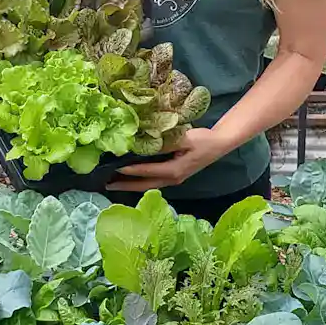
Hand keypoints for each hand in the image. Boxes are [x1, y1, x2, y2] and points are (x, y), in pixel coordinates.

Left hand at [107, 128, 226, 190]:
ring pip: (148, 184)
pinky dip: (140, 180)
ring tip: (113, 182)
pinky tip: (131, 176)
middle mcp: (172, 179)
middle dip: (125, 185)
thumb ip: (164, 143)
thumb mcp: (184, 139)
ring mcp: (174, 179)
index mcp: (174, 171)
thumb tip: (144, 144)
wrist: (220, 143)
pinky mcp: (175, 175)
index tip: (114, 167)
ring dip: (131, 184)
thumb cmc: (203, 140)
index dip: (130, 170)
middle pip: (144, 185)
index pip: (147, 171)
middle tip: (105, 184)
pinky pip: (153, 180)